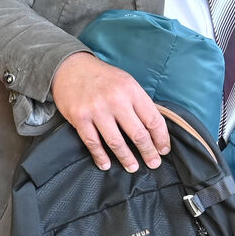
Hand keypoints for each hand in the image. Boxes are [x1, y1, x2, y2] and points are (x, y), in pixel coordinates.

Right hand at [50, 53, 167, 172]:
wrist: (71, 67)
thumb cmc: (103, 77)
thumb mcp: (126, 82)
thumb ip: (139, 103)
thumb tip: (154, 129)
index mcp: (131, 90)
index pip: (153, 119)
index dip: (161, 138)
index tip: (163, 150)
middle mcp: (115, 100)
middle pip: (137, 134)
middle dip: (148, 152)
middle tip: (154, 164)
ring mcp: (96, 110)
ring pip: (116, 142)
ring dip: (126, 158)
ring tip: (133, 168)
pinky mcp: (79, 118)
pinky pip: (93, 143)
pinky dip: (100, 156)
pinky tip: (106, 165)